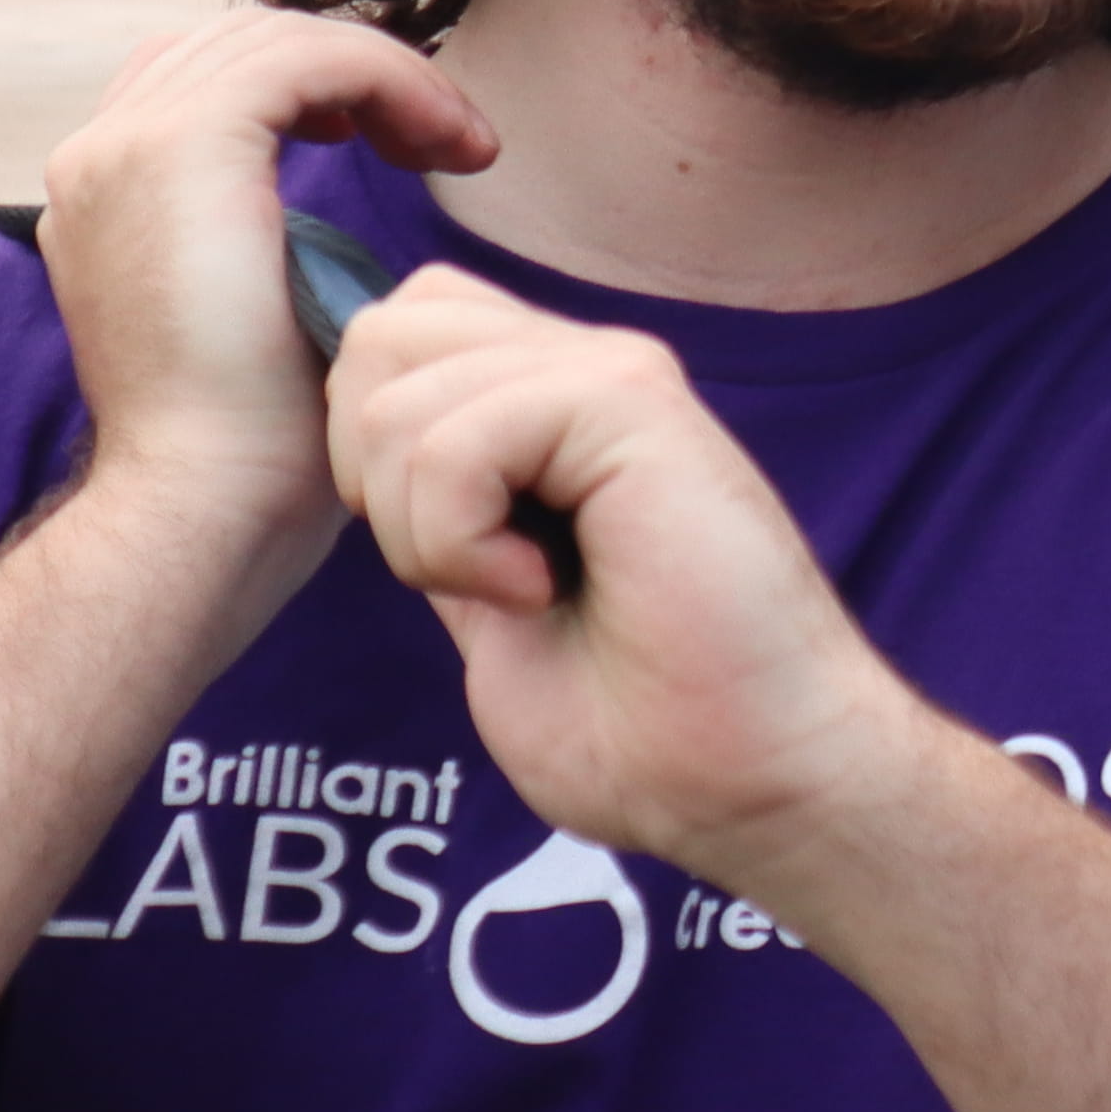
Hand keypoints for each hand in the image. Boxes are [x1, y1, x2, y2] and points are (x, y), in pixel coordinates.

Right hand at [37, 10, 493, 553]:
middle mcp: (99, 156)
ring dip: (389, 73)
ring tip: (458, 146)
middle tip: (446, 139)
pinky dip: (392, 79)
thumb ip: (268, 244)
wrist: (207, 503)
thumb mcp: (259, 313)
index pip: (212, 80)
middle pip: (243, 41)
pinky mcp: (185, 145)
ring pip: (280, 37)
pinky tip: (447, 144)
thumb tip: (320, 219)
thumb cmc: (255, 444)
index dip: (317, 86)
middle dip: (358, 69)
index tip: (403, 143)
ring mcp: (127, 145)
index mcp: (108, 194)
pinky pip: (308, 57)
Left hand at [321, 267, 926, 884]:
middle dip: (370, 476)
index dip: (364, 445)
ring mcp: (612, 374)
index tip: (441, 560)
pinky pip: (453, 441)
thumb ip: (442, 513)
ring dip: (419, 528)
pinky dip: (458, 543)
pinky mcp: (629, 401)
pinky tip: (540, 592)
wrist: (746, 777)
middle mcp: (587, 367)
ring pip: (395, 391)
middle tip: (466, 571)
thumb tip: (367, 450)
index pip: (399, 333)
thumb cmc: (643, 727)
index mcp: (555, 408)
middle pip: (382, 336)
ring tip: (520, 592)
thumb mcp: (486, 603)